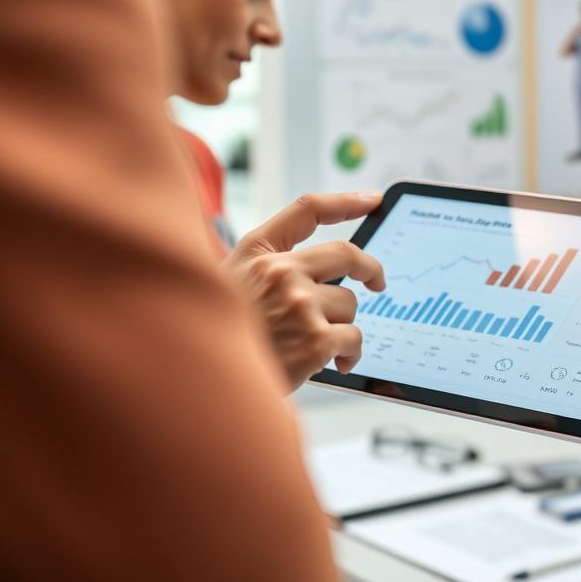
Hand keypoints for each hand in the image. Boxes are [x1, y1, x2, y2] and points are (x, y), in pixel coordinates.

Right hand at [223, 192, 385, 390]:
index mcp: (257, 254)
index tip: (373, 200)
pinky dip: (350, 353)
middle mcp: (279, 271)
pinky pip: (354, 338)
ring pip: (349, 303)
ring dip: (342, 324)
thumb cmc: (221, 337)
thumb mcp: (230, 286)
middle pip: (346, 253)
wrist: (204, 381)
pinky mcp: (316, 339)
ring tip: (318, 343)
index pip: (308, 210)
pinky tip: (336, 362)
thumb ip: (270, 269)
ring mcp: (300, 304)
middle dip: (369, 268)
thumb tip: (325, 270)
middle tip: (376, 281)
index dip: (345, 201)